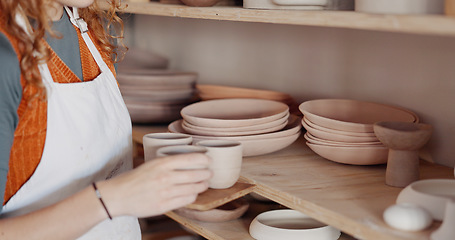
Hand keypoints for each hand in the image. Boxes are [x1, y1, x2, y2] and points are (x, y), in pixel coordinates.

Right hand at [97, 153, 211, 217]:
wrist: (117, 196)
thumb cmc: (133, 179)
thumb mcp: (150, 164)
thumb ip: (167, 163)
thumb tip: (186, 161)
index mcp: (161, 163)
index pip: (190, 158)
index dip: (204, 159)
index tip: (208, 160)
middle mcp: (165, 177)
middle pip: (196, 174)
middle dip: (207, 173)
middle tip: (210, 173)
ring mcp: (165, 192)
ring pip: (193, 188)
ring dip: (202, 186)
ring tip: (204, 184)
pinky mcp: (164, 205)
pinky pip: (186, 200)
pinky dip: (193, 196)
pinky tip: (193, 194)